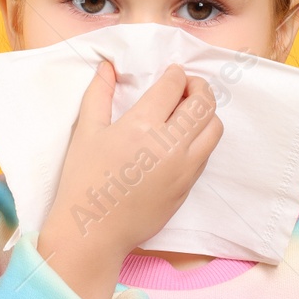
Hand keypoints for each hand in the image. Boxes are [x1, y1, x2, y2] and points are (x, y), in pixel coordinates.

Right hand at [37, 60, 222, 298]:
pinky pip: (206, 153)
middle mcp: (170, 144)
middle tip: (187, 86)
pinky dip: (201, 138)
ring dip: (206, 113)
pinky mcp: (188, 186)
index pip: (173, 86)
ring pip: (214, 128)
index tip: (173, 73)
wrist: (94, 231)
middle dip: (199, 87)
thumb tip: (108, 67)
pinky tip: (183, 138)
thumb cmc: (84, 181)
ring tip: (189, 112)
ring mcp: (184, 167)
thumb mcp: (87, 132)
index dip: (176, 74)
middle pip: (203, 103)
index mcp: (142, 125)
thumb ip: (99, 94)